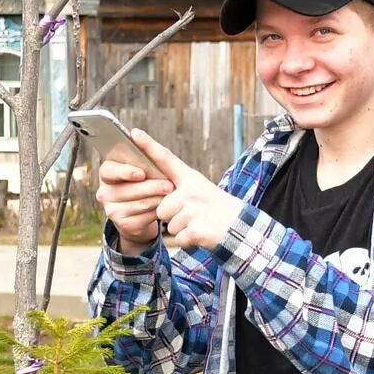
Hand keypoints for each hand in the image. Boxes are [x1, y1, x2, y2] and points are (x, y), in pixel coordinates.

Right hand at [95, 139, 172, 253]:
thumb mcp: (146, 167)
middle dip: (151, 187)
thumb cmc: (147, 182)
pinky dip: (157, 212)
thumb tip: (136, 132)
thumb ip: (143, 150)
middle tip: (169, 186)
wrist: (146, 212)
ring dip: (158, 199)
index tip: (141, 173)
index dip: (124, 172)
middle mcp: (104, 192)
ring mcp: (112, 210)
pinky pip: (143, 218)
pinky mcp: (123, 225)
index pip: (108, 170)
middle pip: (128, 190)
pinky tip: (164, 208)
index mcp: (107, 174)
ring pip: (138, 204)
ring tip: (171, 195)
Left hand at [128, 133, 240, 250]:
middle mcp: (190, 191)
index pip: (166, 159)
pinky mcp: (196, 230)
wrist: (239, 226)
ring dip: (181, 229)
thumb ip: (178, 187)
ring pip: (169, 225)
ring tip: (198, 222)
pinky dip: (188, 240)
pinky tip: (201, 233)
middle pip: (161, 208)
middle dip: (172, 216)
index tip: (134, 132)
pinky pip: (178, 239)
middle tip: (193, 214)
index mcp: (190, 178)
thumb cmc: (214, 207)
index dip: (149, 145)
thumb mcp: (199, 189)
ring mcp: (193, 211)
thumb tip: (154, 191)